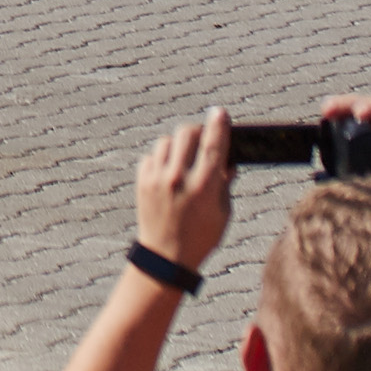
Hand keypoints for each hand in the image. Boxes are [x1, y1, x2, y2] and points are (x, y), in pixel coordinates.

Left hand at [131, 110, 237, 275]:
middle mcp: (179, 179)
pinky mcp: (142, 181)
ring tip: (185, 162)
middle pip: (187, 133)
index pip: (213, 145)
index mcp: (204, 187)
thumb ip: (225, 183)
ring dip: (179, 146)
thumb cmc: (200, 236)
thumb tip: (228, 160)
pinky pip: (152, 156)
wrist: (165, 257)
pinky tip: (169, 173)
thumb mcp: (222, 213)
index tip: (220, 113)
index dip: (219, 125)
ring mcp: (157, 179)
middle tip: (203, 139)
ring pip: (168, 141)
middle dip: (198, 132)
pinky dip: (162, 160)